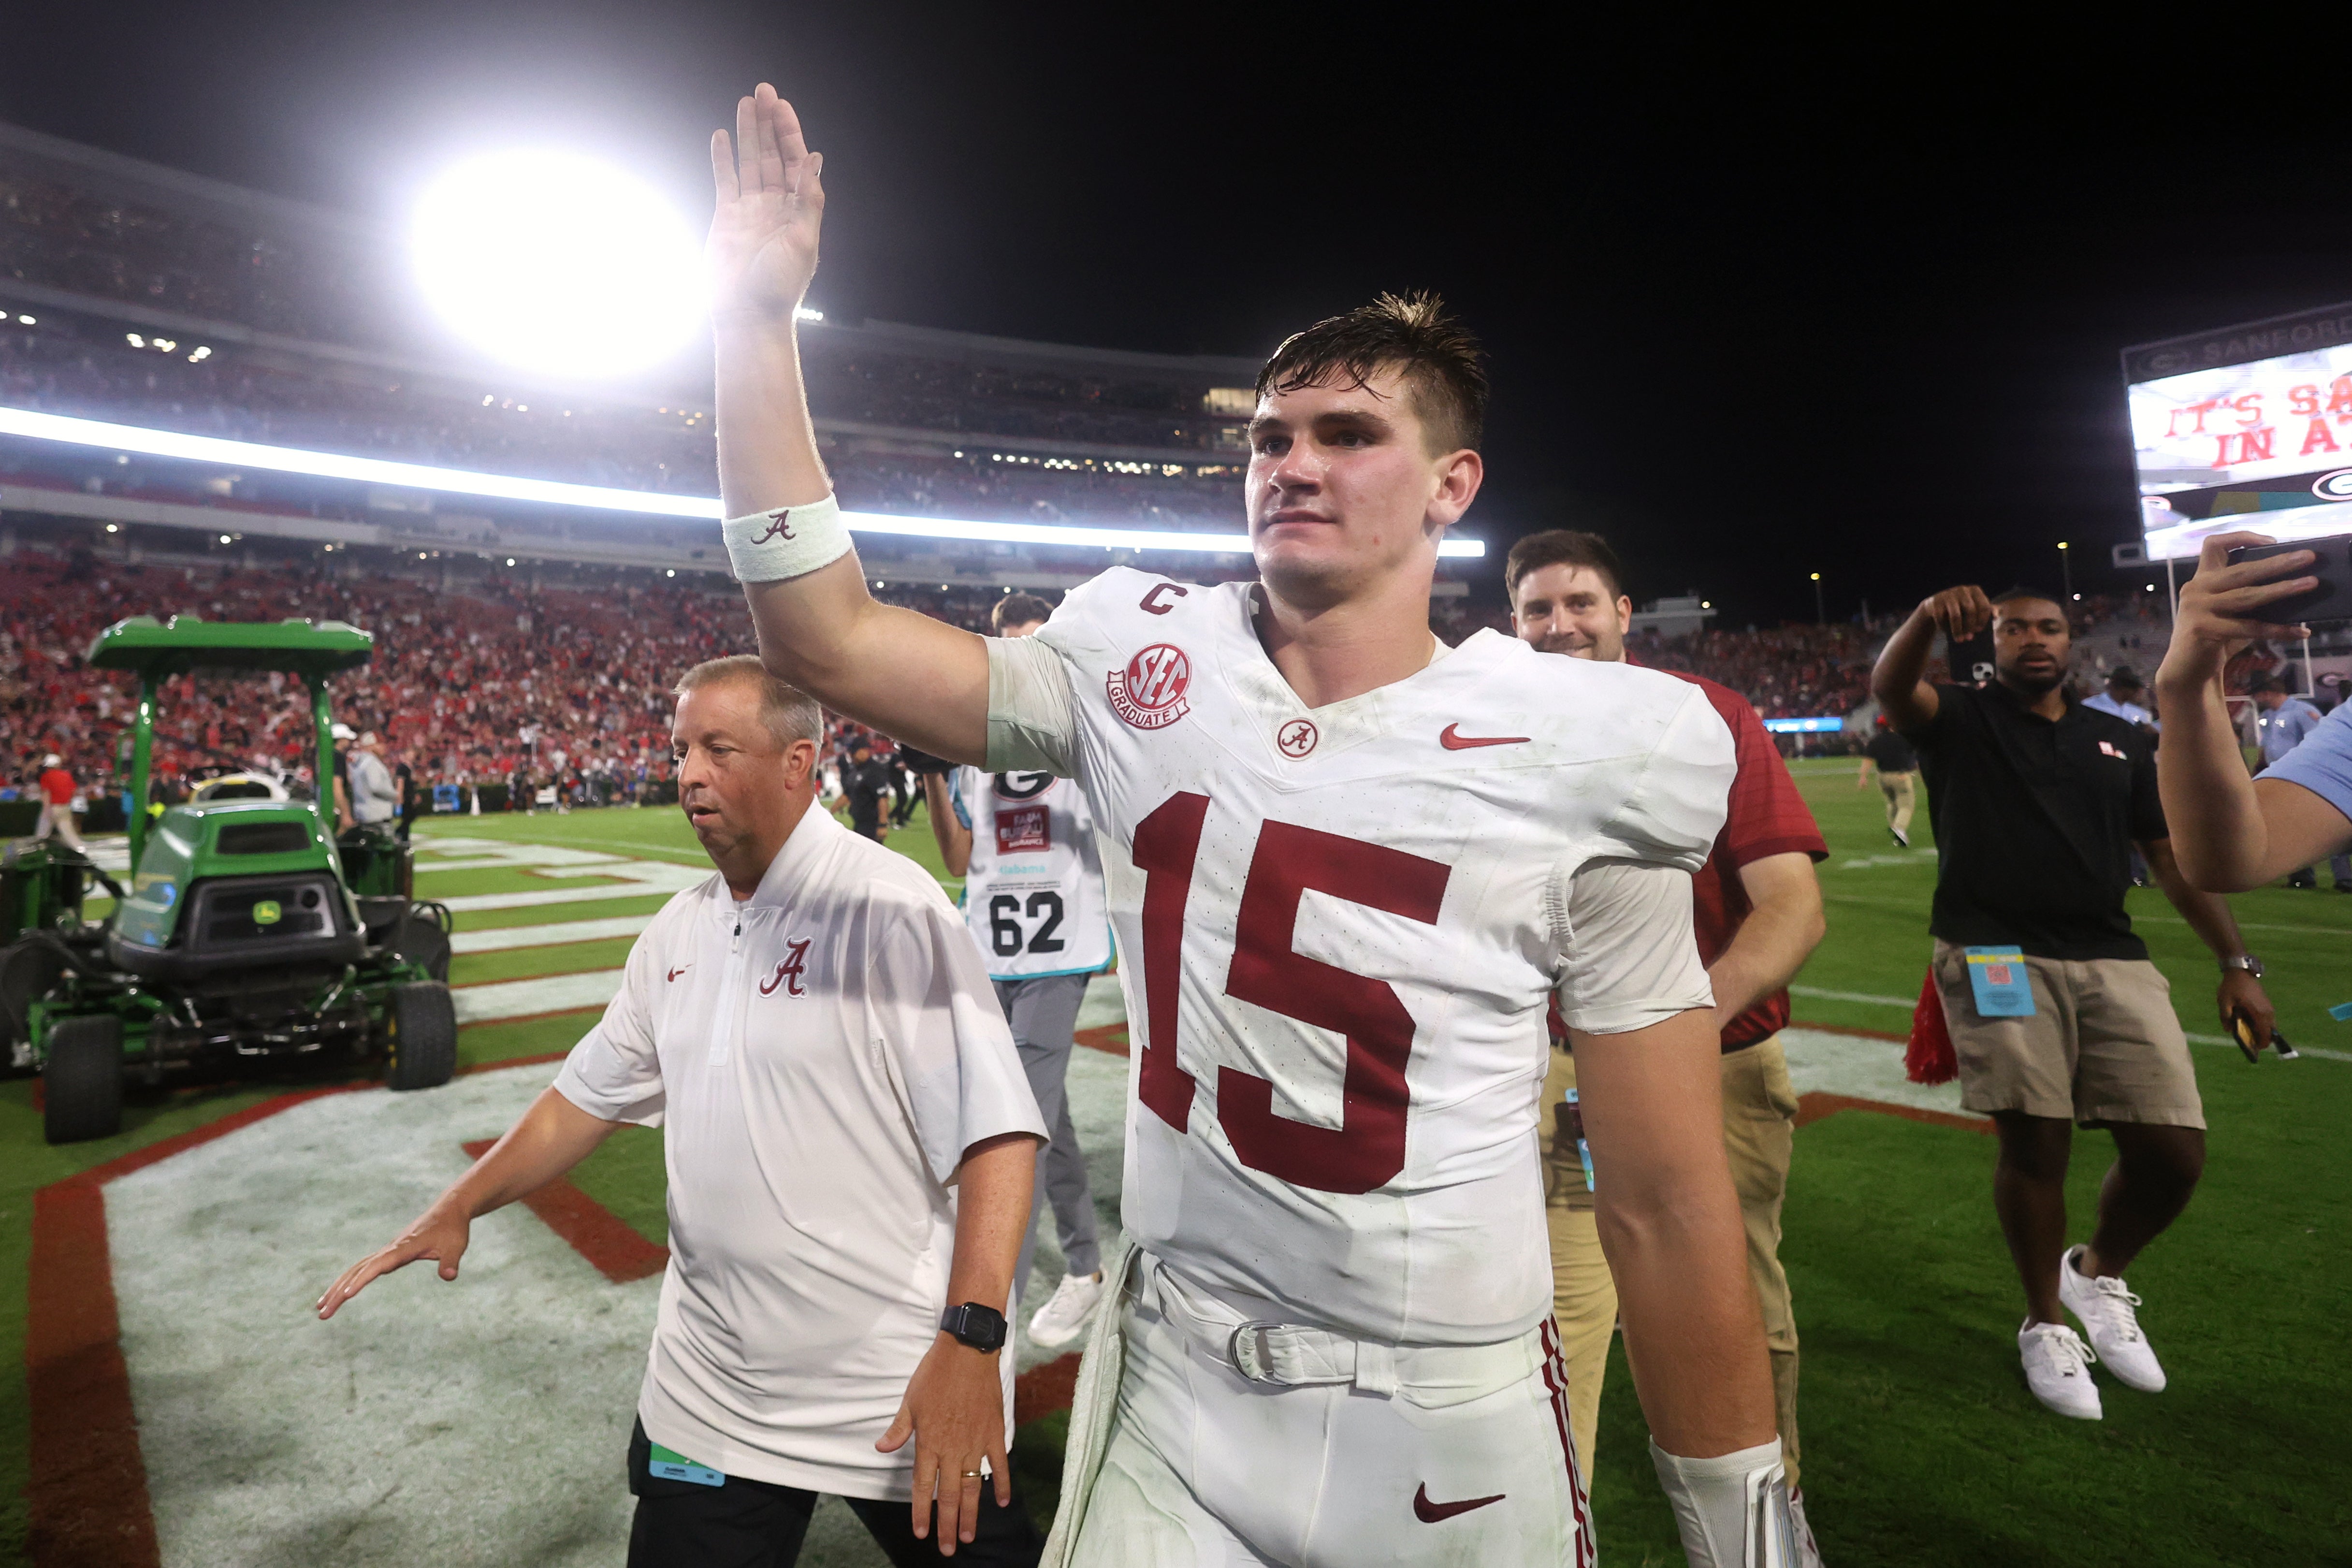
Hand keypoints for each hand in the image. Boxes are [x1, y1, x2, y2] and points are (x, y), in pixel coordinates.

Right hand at [315, 1200, 469, 1319]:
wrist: (449, 1210)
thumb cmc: (453, 1229)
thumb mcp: (456, 1246)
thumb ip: (451, 1262)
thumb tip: (448, 1276)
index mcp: (403, 1248)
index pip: (377, 1266)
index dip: (361, 1280)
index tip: (346, 1295)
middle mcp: (390, 1249)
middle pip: (357, 1271)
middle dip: (338, 1292)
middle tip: (322, 1314)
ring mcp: (387, 1251)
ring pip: (356, 1269)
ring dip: (337, 1287)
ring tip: (320, 1308)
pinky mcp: (389, 1253)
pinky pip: (363, 1268)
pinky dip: (349, 1280)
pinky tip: (341, 1293)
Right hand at [707, 83, 825, 326]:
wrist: (747, 316)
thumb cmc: (779, 286)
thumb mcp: (803, 241)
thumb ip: (809, 199)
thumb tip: (816, 159)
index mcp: (799, 211)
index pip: (797, 162)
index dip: (790, 133)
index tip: (781, 106)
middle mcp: (777, 206)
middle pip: (773, 156)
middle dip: (768, 124)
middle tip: (763, 90)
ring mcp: (751, 211)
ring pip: (750, 163)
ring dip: (748, 134)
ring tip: (744, 103)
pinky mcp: (727, 219)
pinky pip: (725, 181)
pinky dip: (722, 159)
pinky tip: (720, 137)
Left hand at [877, 1333, 1010, 1553]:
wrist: (967, 1351)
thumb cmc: (935, 1374)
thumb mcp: (910, 1401)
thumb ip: (899, 1429)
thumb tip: (881, 1448)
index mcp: (929, 1442)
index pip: (923, 1486)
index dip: (921, 1512)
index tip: (922, 1533)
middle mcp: (952, 1448)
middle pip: (950, 1495)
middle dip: (948, 1525)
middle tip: (949, 1548)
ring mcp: (976, 1443)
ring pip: (973, 1487)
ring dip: (972, 1514)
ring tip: (969, 1536)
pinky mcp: (994, 1433)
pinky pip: (999, 1464)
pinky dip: (1001, 1484)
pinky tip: (1001, 1502)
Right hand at [1919, 585, 1995, 641]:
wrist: (1935, 606)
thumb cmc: (1959, 608)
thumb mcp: (1973, 607)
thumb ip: (1985, 610)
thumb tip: (1996, 615)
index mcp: (1975, 590)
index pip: (1984, 606)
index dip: (1983, 620)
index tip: (1979, 630)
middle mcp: (1962, 590)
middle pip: (1970, 610)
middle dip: (1970, 626)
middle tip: (1970, 638)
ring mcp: (1948, 595)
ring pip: (1956, 616)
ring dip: (1958, 630)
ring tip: (1959, 640)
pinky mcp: (1935, 602)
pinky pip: (1941, 618)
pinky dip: (1944, 627)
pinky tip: (1946, 631)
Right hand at [2156, 532, 2314, 691]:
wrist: (2186, 670)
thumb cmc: (2214, 638)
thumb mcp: (2230, 611)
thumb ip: (2248, 596)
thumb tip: (2293, 585)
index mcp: (2202, 579)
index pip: (2214, 545)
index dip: (2241, 537)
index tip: (2272, 541)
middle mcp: (2196, 588)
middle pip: (2241, 569)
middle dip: (2279, 562)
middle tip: (2308, 557)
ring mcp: (2196, 608)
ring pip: (2247, 595)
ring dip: (2283, 589)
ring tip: (2310, 584)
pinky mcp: (2202, 628)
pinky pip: (2249, 627)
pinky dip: (2278, 630)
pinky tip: (2300, 632)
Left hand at [2217, 968, 2276, 1050]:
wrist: (2241, 971)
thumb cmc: (2231, 987)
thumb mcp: (2224, 1002)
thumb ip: (2225, 1017)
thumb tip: (2228, 1030)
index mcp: (2258, 1013)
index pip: (2265, 1035)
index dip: (2261, 1044)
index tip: (2254, 1049)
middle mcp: (2267, 1012)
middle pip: (2270, 1033)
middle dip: (2261, 1039)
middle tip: (2249, 1041)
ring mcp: (2269, 1008)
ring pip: (2270, 1026)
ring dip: (2261, 1031)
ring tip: (2247, 1032)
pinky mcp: (2267, 1004)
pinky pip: (2268, 1019)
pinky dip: (2261, 1024)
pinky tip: (2249, 1023)